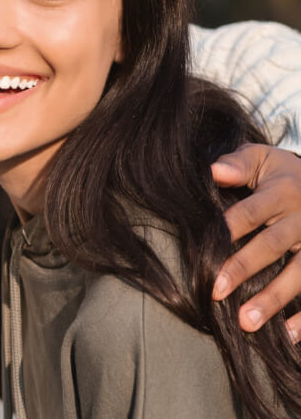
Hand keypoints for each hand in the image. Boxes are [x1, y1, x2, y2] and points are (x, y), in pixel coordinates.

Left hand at [210, 144, 300, 341]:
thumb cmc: (283, 174)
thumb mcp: (264, 159)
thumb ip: (238, 163)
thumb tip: (214, 171)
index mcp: (283, 192)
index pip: (251, 212)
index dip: (228, 229)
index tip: (205, 247)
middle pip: (272, 244)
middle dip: (244, 268)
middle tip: (216, 291)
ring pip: (299, 272)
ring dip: (274, 299)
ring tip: (247, 323)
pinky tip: (289, 336)